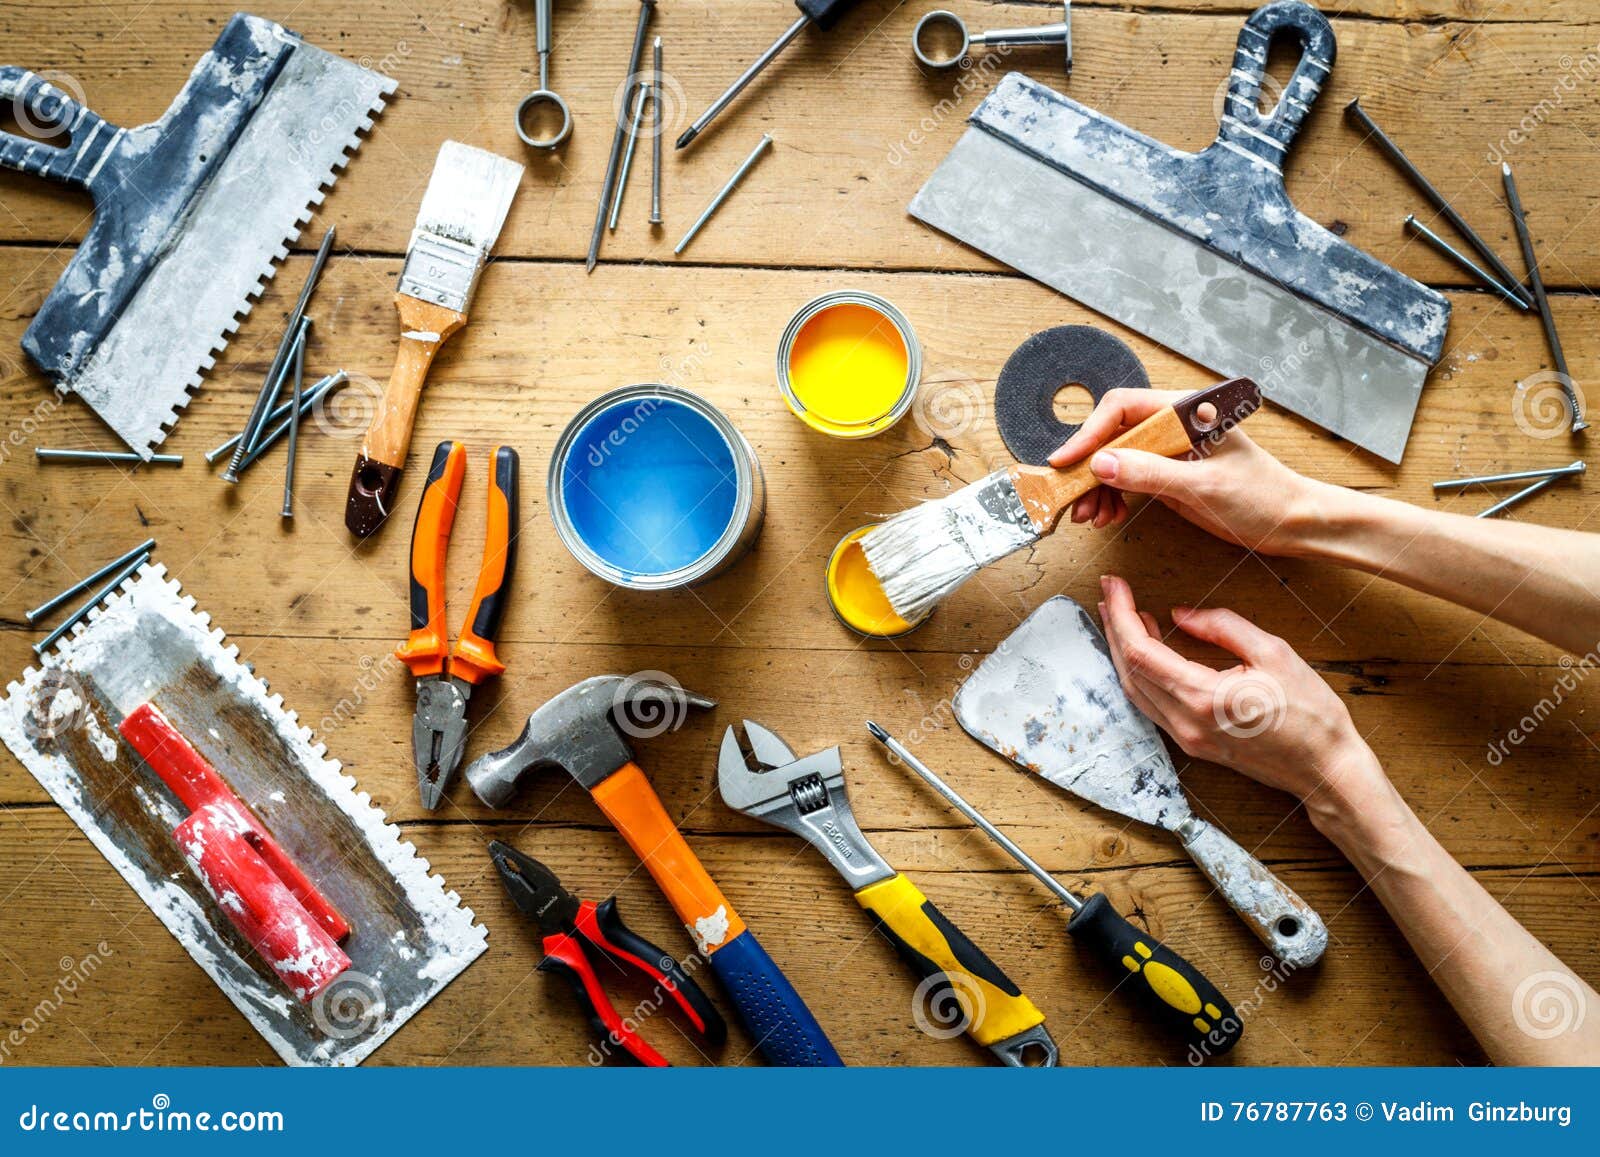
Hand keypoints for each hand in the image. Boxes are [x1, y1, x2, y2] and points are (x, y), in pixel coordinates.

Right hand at [1049, 388, 1316, 555]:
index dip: (1090, 433)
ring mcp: (1169, 450)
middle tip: (1075, 499)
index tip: (1068, 461)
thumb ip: (1149, 473)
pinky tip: (1110, 515)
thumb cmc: (1262, 496)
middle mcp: (1173, 426)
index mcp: (1186, 412)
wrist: (1290, 522)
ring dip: (1097, 487)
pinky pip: (1127, 478)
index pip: (1123, 408)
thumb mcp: (1202, 487)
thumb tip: (1101, 463)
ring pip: (1115, 458)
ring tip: (1092, 516)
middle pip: (1113, 434)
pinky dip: (1111, 497)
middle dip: (1089, 467)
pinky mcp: (1168, 473)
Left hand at [1096, 574, 1383, 811]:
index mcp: (1202, 698)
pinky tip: (1147, 649)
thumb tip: (1178, 614)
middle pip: (1129, 670)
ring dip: (1122, 651)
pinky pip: (1151, 705)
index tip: (1116, 585)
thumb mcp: (1273, 653)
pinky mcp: (1192, 744)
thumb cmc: (1310, 711)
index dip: (1122, 615)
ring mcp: (1186, 738)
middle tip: (1111, 592)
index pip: (1141, 651)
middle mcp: (1185, 723)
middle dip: (1114, 627)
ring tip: (1121, 615)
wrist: (1325, 769)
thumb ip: (1222, 626)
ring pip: (1135, 690)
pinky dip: (1141, 673)